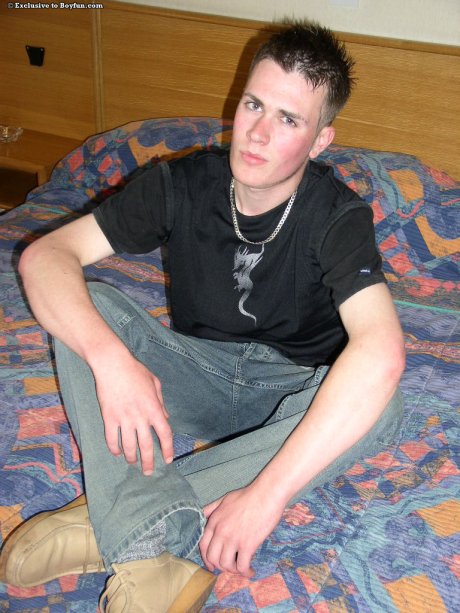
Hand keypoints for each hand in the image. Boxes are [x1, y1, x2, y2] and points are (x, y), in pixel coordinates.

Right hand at [92, 352, 172, 475]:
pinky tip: (117, 452)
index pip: (165, 434)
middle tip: (148, 472)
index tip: (167, 460)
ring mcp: (124, 418)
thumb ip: (161, 402)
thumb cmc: (135, 371)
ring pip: (128, 446)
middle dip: (148, 462)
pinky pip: (111, 439)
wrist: (113, 365)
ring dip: (131, 457)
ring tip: (132, 462)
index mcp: (154, 408)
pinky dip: (114, 448)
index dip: (167, 449)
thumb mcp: (155, 383)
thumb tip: (165, 417)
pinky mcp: (109, 417)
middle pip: (146, 446)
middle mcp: (140, 417)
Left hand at [199, 486, 284, 576]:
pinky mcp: (248, 545)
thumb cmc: (248, 495)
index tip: (212, 565)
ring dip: (233, 570)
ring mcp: (233, 539)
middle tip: (229, 567)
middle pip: (212, 558)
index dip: (207, 558)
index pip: (203, 545)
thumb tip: (203, 518)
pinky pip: (242, 566)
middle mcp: (221, 531)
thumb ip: (212, 509)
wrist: (266, 494)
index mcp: (214, 521)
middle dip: (219, 566)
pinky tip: (251, 571)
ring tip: (240, 568)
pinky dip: (246, 572)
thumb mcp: (224, 499)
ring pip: (226, 565)